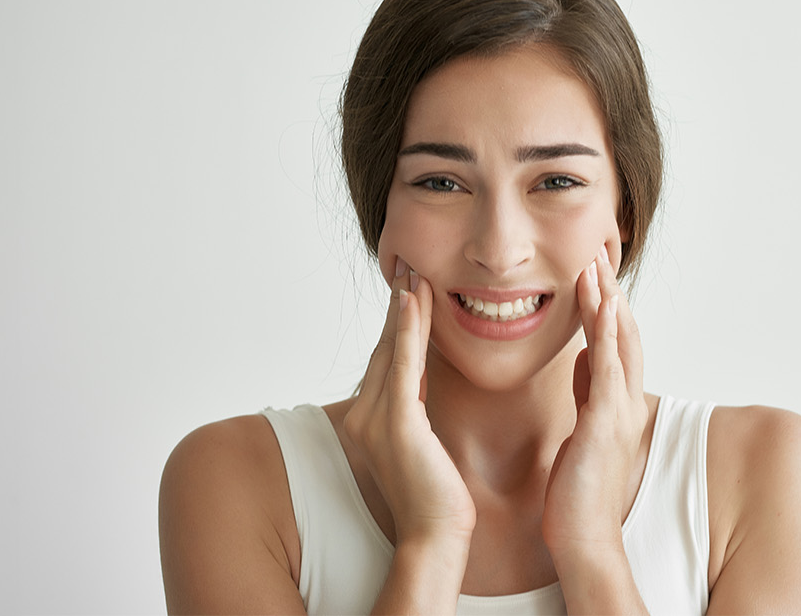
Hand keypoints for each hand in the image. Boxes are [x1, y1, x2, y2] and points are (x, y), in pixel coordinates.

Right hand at [343, 259, 476, 544]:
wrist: (435, 535)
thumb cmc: (436, 499)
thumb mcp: (421, 445)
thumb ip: (413, 412)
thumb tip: (418, 387)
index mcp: (369, 419)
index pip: (386, 360)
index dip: (398, 322)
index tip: (408, 288)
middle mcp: (365, 414)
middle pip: (385, 347)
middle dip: (398, 305)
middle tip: (407, 264)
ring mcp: (377, 418)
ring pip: (393, 349)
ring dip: (404, 308)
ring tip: (413, 272)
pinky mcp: (397, 422)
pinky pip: (402, 365)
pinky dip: (407, 331)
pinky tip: (413, 302)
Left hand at [541, 241, 649, 556]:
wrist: (583, 536)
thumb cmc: (576, 492)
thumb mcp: (579, 430)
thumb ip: (585, 392)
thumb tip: (584, 356)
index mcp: (612, 404)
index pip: (615, 345)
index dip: (606, 308)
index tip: (594, 273)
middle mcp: (622, 403)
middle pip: (624, 335)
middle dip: (611, 294)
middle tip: (600, 254)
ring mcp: (617, 412)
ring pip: (619, 344)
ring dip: (609, 303)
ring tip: (597, 266)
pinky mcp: (605, 423)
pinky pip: (610, 368)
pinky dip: (609, 334)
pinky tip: (604, 307)